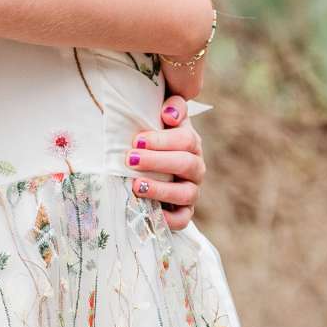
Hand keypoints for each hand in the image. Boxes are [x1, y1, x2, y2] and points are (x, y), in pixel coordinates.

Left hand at [127, 98, 204, 230]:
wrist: (150, 168)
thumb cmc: (152, 140)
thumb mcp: (162, 120)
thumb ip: (172, 107)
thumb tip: (168, 113)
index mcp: (190, 143)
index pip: (186, 140)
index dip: (163, 140)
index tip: (137, 141)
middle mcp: (195, 167)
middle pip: (187, 164)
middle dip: (158, 161)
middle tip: (131, 160)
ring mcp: (191, 191)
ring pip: (187, 193)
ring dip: (162, 189)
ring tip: (137, 186)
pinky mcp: (183, 212)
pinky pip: (183, 219)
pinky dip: (170, 219)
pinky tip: (152, 212)